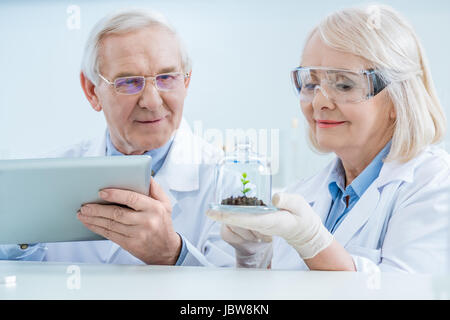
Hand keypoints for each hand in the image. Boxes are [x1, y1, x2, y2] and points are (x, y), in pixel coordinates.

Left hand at [77, 178, 180, 264]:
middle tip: (85, 205)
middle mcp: (146, 221)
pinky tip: (90, 224)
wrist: (166, 250)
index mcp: (154, 208)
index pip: (132, 199)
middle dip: (98, 209)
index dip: (115, 195)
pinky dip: (98, 229)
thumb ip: (155, 189)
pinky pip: (110, 235)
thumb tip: (144, 175)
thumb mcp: (165, 204)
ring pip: (111, 225)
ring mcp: (138, 234)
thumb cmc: (163, 223)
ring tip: (82, 213)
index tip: (101, 192)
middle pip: (117, 213)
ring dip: (94, 219)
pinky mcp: (130, 244)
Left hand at [207, 193, 332, 259]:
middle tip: (209, 211)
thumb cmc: (301, 216)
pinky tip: (226, 209)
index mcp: (270, 221)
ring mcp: (259, 225)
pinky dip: (233, 215)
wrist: (303, 230)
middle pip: (238, 222)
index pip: (247, 219)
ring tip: (215, 209)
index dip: (230, 217)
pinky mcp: (258, 223)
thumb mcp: (299, 205)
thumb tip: (274, 198)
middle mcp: (261, 225)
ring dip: (227, 216)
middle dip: (223, 217)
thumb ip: (288, 201)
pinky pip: (243, 220)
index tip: (216, 214)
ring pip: (239, 222)